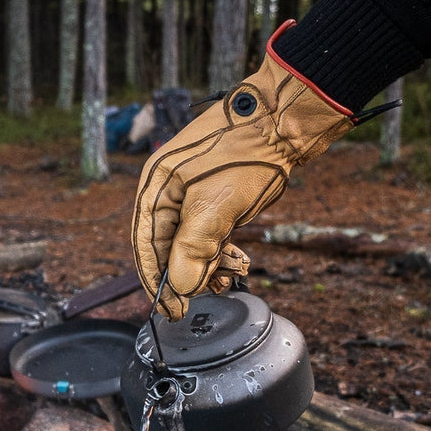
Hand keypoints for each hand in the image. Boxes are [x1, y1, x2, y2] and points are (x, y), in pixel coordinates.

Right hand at [132, 23, 355, 319]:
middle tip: (215, 289)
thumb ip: (192, 249)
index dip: (158, 283)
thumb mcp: (216, 206)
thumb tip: (178, 288)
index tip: (173, 311)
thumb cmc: (246, 154)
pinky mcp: (216, 195)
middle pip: (167, 248)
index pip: (146, 247)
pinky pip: (208, 234)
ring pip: (191, 244)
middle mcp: (168, 190)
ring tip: (232, 274)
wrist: (285, 118)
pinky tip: (239, 260)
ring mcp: (192, 192)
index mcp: (155, 188)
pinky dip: (221, 252)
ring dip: (209, 266)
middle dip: (189, 274)